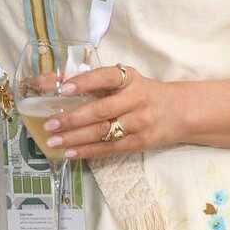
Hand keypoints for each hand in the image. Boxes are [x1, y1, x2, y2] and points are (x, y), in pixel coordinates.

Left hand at [45, 64, 180, 159]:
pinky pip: (109, 148)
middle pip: (101, 110)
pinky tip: (70, 153)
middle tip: (49, 124)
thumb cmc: (144, 94)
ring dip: (75, 138)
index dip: (84, 82)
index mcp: (130, 79)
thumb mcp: (126, 81)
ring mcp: (139, 123)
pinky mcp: (139, 142)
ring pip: (103, 132)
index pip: (106, 77)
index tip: (63, 88)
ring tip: (53, 141)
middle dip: (72, 118)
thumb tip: (55, 81)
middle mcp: (136, 99)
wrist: (180, 112)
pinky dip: (87, 151)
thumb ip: (94, 81)